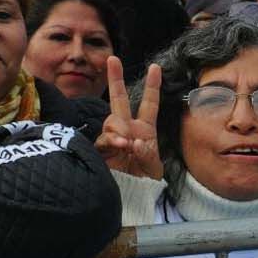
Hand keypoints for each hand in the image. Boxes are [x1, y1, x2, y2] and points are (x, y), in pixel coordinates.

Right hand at [95, 56, 162, 179]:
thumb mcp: (154, 169)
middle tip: (112, 59)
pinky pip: (103, 140)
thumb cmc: (145, 182)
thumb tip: (134, 141)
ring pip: (112, 121)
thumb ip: (148, 154)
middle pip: (120, 99)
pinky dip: (112, 141)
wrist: (132, 198)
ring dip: (119, 129)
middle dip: (116, 79)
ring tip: (127, 144)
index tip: (155, 67)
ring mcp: (113, 138)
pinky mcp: (101, 151)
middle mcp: (127, 129)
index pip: (149, 104)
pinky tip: (121, 146)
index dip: (152, 86)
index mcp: (144, 129)